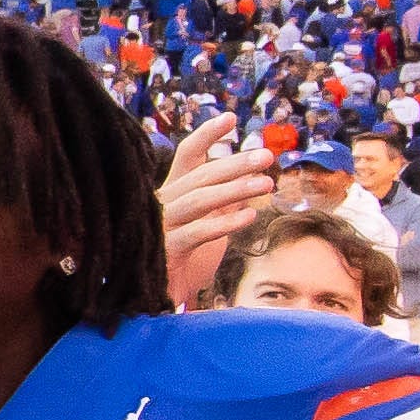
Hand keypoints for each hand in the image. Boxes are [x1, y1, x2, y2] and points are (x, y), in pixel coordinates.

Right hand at [157, 114, 267, 303]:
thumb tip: (252, 182)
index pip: (187, 155)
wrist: (152, 302)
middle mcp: (162, 204)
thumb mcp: (207, 228)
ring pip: (198, 201)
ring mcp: (160, 227)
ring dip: (234, 190)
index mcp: (171, 194)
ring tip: (267, 183)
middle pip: (199, 176)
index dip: (207, 134)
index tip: (231, 118)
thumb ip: (223, 205)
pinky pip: (196, 233)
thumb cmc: (182, 261)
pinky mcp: (165, 251)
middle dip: (235, 163)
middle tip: (267, 155)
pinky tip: (249, 216)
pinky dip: (223, 223)